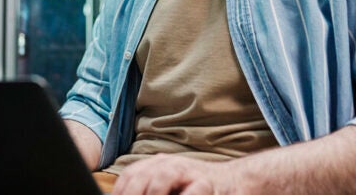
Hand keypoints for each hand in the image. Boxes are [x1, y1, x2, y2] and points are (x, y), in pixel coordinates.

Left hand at [112, 154, 239, 194]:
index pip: (130, 175)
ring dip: (153, 194)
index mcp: (156, 165)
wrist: (233, 182)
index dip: (121, 191)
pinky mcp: (206, 181)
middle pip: (141, 176)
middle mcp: (169, 164)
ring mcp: (187, 170)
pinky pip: (192, 190)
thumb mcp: (168, 188)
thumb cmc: (196, 189)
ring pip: (162, 177)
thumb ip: (149, 190)